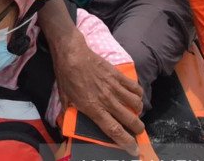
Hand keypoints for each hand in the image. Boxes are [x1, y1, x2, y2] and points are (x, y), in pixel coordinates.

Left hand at [54, 32, 144, 154]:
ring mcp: (114, 87)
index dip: (126, 142)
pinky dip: (139, 94)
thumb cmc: (66, 76)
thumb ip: (68, 112)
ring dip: (139, 111)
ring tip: (135, 112)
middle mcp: (107, 100)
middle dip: (138, 129)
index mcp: (93, 108)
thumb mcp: (64, 98)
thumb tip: (65, 122)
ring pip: (136, 103)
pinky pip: (134, 87)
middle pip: (130, 119)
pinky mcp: (118, 75)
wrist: (72, 54)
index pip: (114, 130)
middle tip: (138, 131)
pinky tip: (136, 96)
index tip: (134, 149)